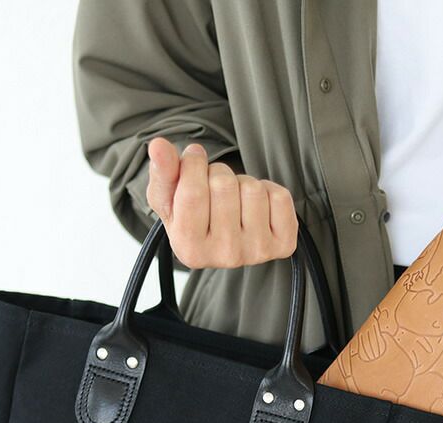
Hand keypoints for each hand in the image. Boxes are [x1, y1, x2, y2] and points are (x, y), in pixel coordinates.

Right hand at [146, 138, 297, 267]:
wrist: (223, 241)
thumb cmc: (191, 217)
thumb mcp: (168, 198)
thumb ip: (161, 173)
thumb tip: (158, 146)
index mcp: (190, 248)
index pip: (193, 191)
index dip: (193, 165)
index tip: (194, 163)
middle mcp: (224, 256)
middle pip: (224, 185)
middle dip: (217, 174)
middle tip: (214, 189)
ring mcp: (257, 252)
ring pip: (252, 188)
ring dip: (242, 183)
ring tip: (234, 199)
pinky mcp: (283, 245)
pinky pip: (280, 197)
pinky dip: (269, 190)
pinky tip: (256, 206)